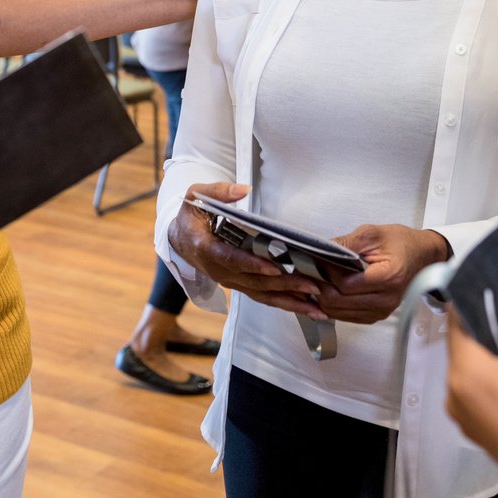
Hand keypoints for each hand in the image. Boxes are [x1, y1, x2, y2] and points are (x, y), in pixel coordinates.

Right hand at [165, 184, 325, 318]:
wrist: (179, 239)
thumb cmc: (192, 214)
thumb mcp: (197, 195)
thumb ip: (219, 191)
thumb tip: (244, 190)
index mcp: (206, 248)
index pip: (231, 259)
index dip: (252, 264)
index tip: (275, 267)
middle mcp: (219, 271)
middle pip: (254, 282)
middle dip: (284, 285)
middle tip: (313, 286)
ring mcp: (230, 281)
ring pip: (261, 295)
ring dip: (290, 302)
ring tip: (317, 308)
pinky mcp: (240, 285)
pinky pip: (263, 296)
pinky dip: (285, 303)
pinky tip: (307, 307)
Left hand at [318, 223, 451, 323]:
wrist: (421, 257)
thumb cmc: (401, 243)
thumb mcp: (373, 234)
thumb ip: (346, 243)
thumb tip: (319, 250)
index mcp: (388, 277)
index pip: (346, 284)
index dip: (327, 273)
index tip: (317, 260)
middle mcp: (386, 300)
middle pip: (339, 302)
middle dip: (320, 286)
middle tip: (309, 271)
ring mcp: (381, 311)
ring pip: (338, 312)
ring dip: (322, 298)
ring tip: (316, 279)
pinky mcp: (376, 316)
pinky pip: (345, 317)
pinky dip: (332, 305)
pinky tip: (327, 290)